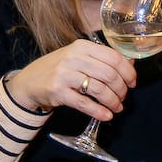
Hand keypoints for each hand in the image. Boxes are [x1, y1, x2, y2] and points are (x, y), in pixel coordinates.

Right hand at [5, 39, 136, 121]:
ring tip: (116, 108)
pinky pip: (84, 103)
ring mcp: (64, 74)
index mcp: (82, 46)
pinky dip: (99, 111)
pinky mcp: (58, 91)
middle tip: (123, 98)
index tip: (132, 83)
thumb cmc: (60, 69)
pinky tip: (106, 115)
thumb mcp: (79, 58)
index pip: (114, 57)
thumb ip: (103, 59)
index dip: (128, 72)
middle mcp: (73, 57)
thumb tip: (131, 64)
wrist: (29, 81)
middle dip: (121, 89)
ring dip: (112, 101)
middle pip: (109, 74)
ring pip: (99, 89)